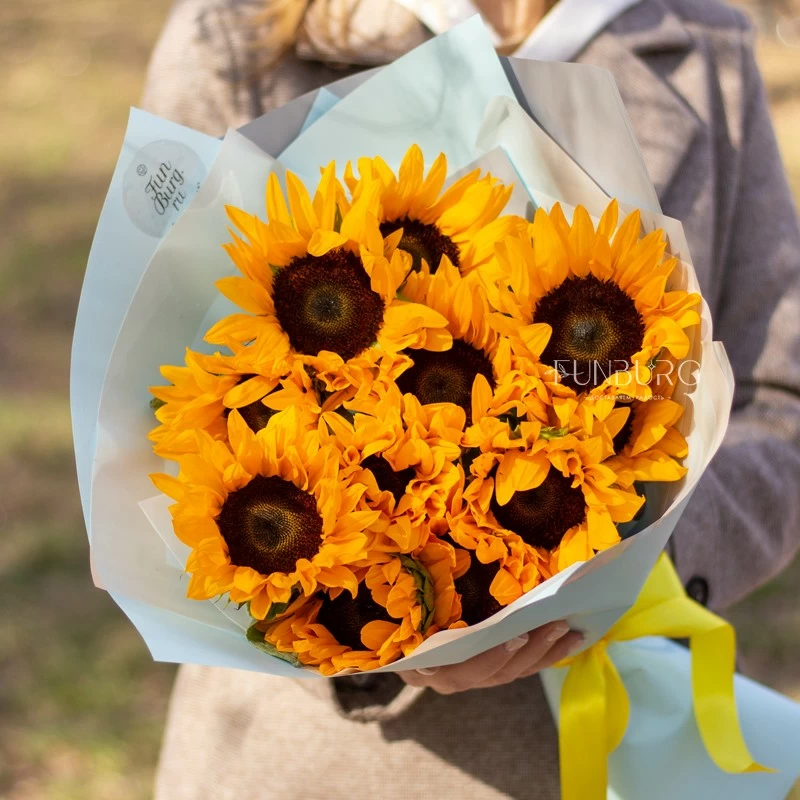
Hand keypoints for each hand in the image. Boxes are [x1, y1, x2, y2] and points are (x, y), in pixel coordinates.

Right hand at [398, 621, 583, 694]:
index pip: (465, 670)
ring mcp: (475, 676)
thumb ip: (409, 618)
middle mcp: (453, 679)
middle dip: (531, 649)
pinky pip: (523, 667)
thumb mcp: (398, 611)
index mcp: (429, 669)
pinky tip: (570, 638)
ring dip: (546, 652)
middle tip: (555, 623)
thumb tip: (427, 650)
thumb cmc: (396, 610)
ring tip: (571, 630)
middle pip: (499, 673)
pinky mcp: (492, 669)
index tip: (515, 637)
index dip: (492, 658)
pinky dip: (547, 653)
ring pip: (516, 671)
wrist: (393, 625)